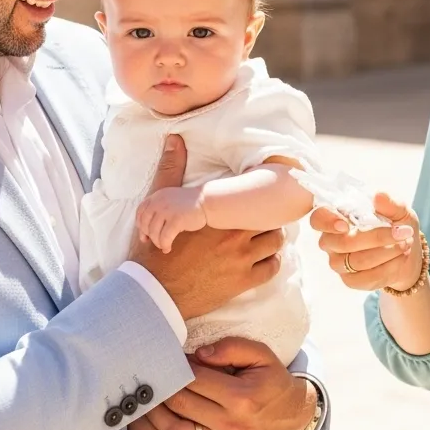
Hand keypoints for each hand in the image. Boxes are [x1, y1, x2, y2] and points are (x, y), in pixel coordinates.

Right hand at [133, 135, 283, 319]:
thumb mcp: (160, 207)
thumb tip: (174, 139)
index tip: (258, 198)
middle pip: (270, 218)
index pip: (254, 196)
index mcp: (218, 214)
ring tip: (262, 238)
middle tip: (262, 218)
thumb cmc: (156, 250)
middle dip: (266, 217)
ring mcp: (241, 259)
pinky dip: (270, 262)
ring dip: (271, 239)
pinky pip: (271, 268)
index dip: (258, 197)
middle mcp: (234, 234)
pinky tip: (262, 259)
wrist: (154, 291)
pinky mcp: (243, 282)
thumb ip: (171, 171)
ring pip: (275, 242)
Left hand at [137, 186, 206, 252]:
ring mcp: (167, 210)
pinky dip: (164, 245)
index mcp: (157, 196)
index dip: (140, 225)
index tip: (144, 234)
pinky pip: (165, 237)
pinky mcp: (176, 219)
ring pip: (154, 232)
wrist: (206, 201)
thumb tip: (144, 235)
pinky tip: (168, 248)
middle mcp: (159, 202)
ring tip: (163, 246)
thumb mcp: (169, 201)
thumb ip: (157, 211)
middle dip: (149, 235)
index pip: (140, 211)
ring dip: (157, 242)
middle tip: (156, 242)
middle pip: (145, 223)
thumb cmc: (189, 205)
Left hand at [143, 338, 315, 429]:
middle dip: (165, 386)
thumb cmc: (272, 382)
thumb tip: (200, 354)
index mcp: (241, 397)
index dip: (180, 366)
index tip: (174, 358)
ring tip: (154, 395)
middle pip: (182, 403)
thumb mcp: (262, 356)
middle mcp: (230, 422)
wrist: (291, 416)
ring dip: (159, 412)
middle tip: (158, 373)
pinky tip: (163, 417)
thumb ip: (232, 348)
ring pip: (176, 429)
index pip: (196, 379)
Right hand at [311, 192, 421, 291]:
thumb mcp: (399, 210)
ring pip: (357, 262)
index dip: (327, 222)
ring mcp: (338, 262)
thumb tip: (379, 196)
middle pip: (343, 243)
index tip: (345, 224)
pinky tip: (401, 258)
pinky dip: (388, 268)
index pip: (318, 219)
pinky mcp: (350, 281)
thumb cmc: (396, 225)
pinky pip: (365, 278)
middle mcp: (332, 241)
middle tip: (403, 232)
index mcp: (337, 217)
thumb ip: (390, 203)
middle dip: (377, 238)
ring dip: (387, 253)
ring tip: (405, 243)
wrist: (407, 252)